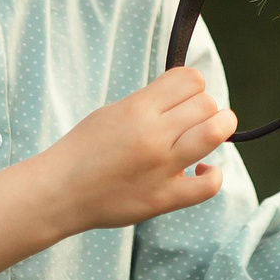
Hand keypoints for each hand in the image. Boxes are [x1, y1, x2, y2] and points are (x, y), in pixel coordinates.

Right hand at [41, 67, 237, 232]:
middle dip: (204, 107)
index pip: (190, 79)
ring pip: (215, 133)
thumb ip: (150, 102)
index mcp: (138, 110)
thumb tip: (187, 95)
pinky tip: (201, 169)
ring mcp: (161, 169)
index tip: (183, 97)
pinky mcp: (164, 199)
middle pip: (206, 104)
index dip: (192, 85)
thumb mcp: (113, 111)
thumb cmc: (84, 149)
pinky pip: (209, 185)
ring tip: (211, 133)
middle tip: (190, 119)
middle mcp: (153, 136)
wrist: (59, 192)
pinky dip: (213, 175)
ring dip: (219, 129)